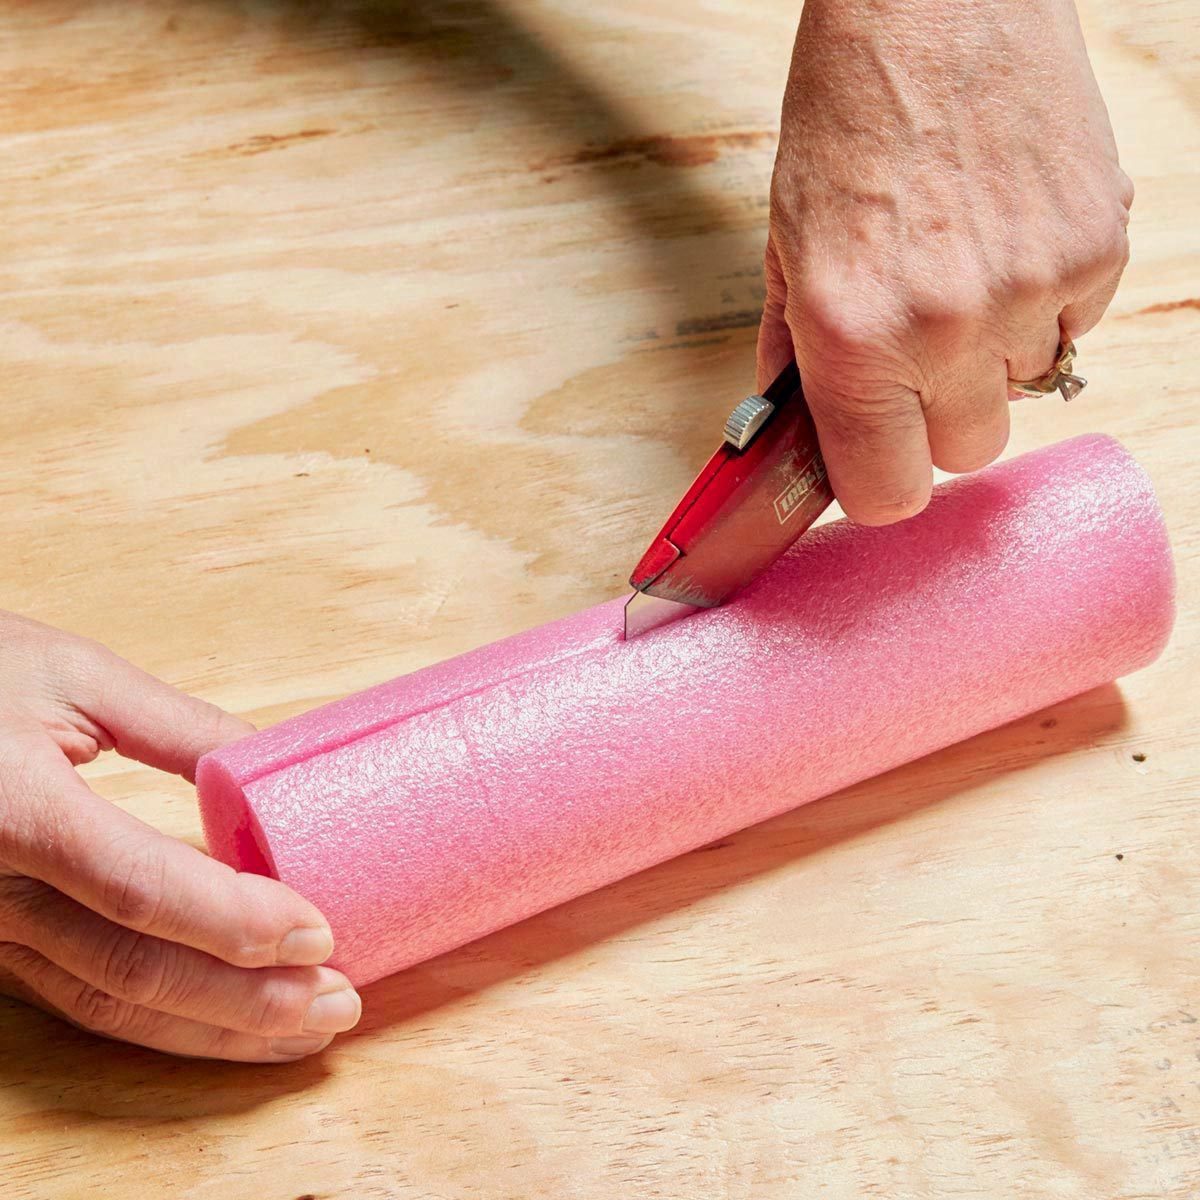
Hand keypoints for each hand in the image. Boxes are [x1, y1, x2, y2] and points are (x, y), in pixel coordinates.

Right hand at [0, 612, 360, 1060]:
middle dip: (247, 1000)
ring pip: (107, 1003)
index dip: (236, 921)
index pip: (140, 887)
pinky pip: (80, 999)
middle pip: (132, 970)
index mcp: (14, 808)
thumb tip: (273, 771)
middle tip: (337, 1005)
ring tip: (305, 1030)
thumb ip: (179, 727)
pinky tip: (226, 1022)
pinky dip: (162, 1019)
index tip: (319, 934)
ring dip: (215, 1028)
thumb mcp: (76, 676)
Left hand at [758, 0, 1132, 523]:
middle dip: (936, 419)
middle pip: (964, 453)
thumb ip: (792, 361)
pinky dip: (1042, 305)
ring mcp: (1030, 289)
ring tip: (959, 273)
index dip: (879, 482)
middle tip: (913, 358)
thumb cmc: (847, 116)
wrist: (937, 2)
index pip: (886, 493)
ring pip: (1022, 392)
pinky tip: (1005, 239)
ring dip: (991, 358)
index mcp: (854, 336)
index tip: (876, 460)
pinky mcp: (1096, 247)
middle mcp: (945, 328)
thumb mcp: (785, 247)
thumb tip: (795, 439)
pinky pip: (1072, 329)